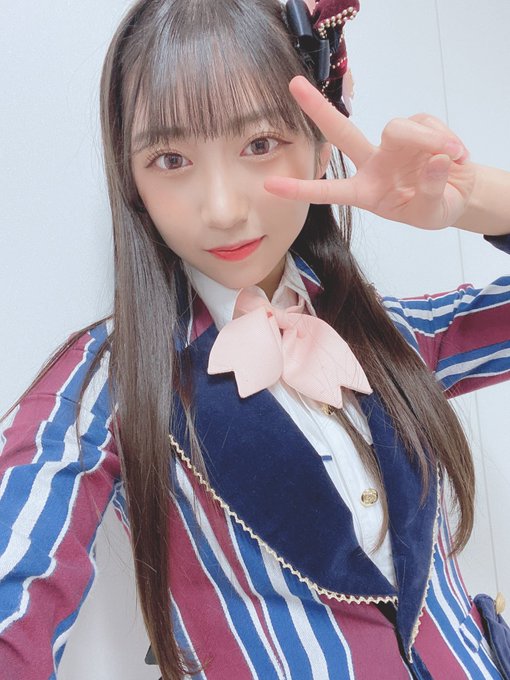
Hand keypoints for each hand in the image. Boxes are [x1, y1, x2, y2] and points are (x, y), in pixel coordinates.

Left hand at [264, 76, 476, 229]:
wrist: (459, 193)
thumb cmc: (434, 207)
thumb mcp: (432, 212)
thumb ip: (431, 192)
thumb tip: (435, 160)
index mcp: (366, 192)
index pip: (329, 191)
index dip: (300, 189)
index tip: (269, 186)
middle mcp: (372, 163)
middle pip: (341, 132)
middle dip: (318, 108)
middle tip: (293, 85)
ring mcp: (392, 143)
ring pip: (398, 127)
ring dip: (427, 140)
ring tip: (451, 157)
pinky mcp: (416, 126)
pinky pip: (426, 123)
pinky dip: (445, 137)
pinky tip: (456, 154)